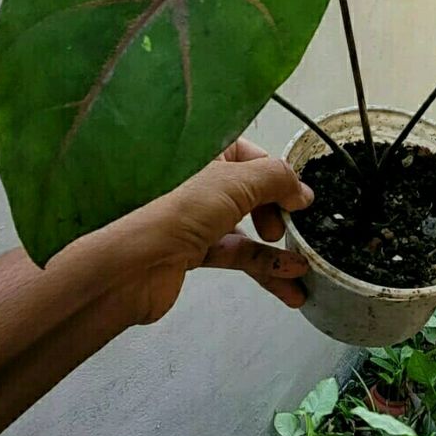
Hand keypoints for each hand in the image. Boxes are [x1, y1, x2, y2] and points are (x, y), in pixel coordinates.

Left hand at [99, 139, 313, 323]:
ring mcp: (195, 218)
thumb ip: (276, 179)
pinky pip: (236, 253)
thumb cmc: (175, 211)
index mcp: (205, 152)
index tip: (298, 197)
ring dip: (276, 247)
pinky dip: (262, 267)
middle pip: (251, 191)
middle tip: (289, 225)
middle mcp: (199, 182)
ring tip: (304, 265)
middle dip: (277, 211)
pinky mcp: (193, 251)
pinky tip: (287, 283)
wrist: (131, 266)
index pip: (250, 154)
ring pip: (246, 226)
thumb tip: (302, 190)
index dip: (277, 175)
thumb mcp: (236, 182)